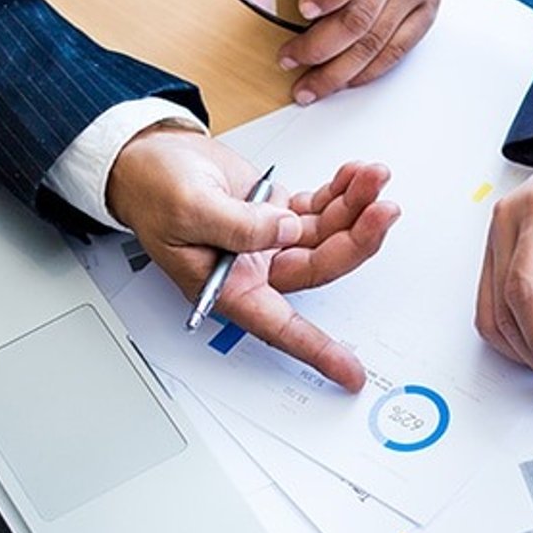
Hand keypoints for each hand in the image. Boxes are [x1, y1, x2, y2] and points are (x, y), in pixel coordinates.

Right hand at [107, 126, 399, 391]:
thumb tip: (287, 228)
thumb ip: (239, 225)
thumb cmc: (155, 192)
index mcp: (231, 287)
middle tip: (382, 210)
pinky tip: (355, 177)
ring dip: (356, 208)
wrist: (151, 159)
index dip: (317, 350)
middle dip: (357, 239)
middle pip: (321, 267)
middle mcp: (257, 270)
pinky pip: (322, 210)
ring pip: (329, 236)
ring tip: (371, 177)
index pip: (281, 327)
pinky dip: (343, 193)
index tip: (349, 373)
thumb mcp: (188, 209)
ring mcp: (272, 242)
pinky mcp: (278, 214)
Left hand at [274, 0, 441, 104]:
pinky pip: (396, 50)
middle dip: (320, 47)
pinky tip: (341, 78)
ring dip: (338, 71)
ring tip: (308, 84)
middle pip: (363, 14)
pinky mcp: (427, 7)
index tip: (303, 10)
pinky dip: (365, 71)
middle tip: (290, 60)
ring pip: (377, 42)